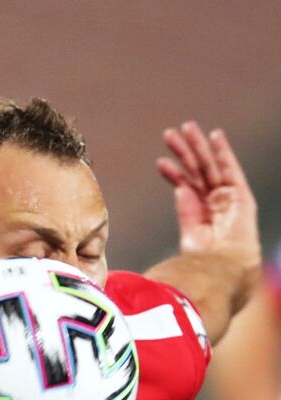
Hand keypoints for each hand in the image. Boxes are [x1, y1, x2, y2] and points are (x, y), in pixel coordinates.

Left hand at [157, 123, 260, 271]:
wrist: (224, 270)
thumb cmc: (203, 263)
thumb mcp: (188, 234)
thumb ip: (185, 211)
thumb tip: (178, 189)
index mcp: (200, 215)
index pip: (186, 188)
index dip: (174, 174)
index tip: (161, 162)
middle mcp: (215, 204)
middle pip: (197, 172)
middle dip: (184, 152)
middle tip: (170, 133)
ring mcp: (228, 198)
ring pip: (210, 166)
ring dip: (197, 146)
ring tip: (185, 128)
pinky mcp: (241, 195)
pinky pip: (230, 169)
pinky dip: (223, 152)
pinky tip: (215, 136)